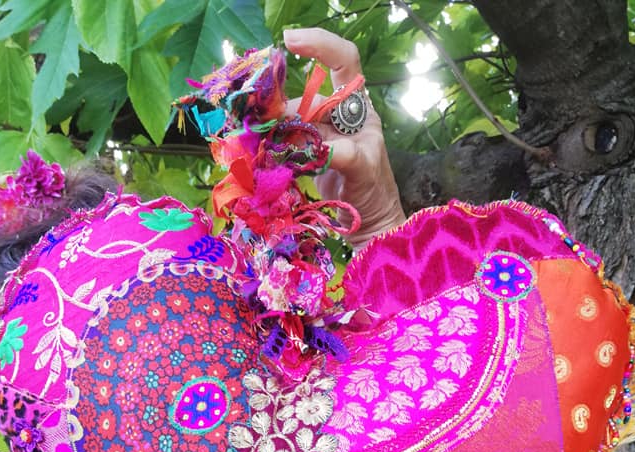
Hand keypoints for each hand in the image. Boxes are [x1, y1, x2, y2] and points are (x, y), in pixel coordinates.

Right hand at [283, 27, 405, 249]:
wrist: (369, 226)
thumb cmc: (375, 195)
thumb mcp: (363, 170)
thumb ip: (342, 153)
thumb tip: (314, 145)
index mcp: (358, 109)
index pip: (343, 62)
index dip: (319, 46)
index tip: (290, 41)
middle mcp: (338, 116)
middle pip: (306, 96)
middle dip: (283, 106)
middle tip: (262, 122)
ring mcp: (321, 136)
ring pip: (291, 119)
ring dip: (274, 129)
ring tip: (259, 143)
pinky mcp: (307, 155)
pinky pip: (285, 142)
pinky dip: (273, 146)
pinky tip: (262, 152)